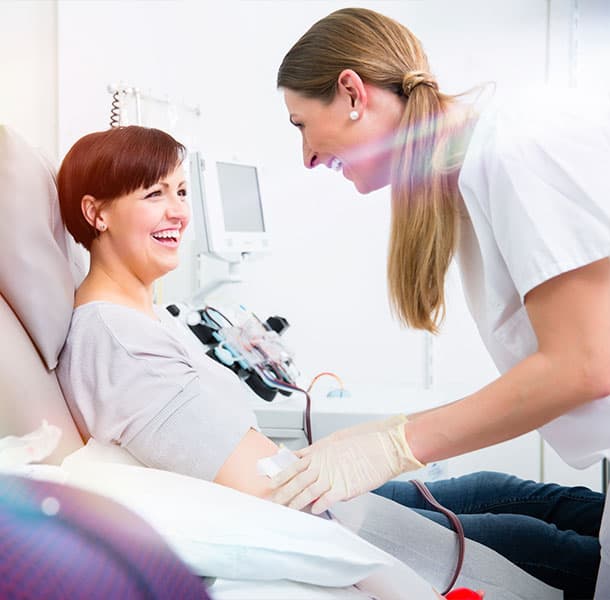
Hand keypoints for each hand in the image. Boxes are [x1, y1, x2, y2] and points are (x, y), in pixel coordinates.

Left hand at [270, 418, 424, 513]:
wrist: (387, 445)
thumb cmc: (367, 439)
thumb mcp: (338, 439)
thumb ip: (323, 451)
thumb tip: (312, 459)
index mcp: (320, 451)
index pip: (293, 463)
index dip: (280, 472)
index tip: (269, 480)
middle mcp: (322, 463)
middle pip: (295, 480)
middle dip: (280, 492)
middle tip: (269, 501)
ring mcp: (332, 476)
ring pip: (306, 492)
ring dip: (293, 502)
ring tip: (283, 510)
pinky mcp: (344, 487)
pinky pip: (326, 499)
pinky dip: (317, 506)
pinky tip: (311, 511)